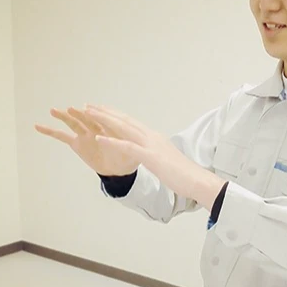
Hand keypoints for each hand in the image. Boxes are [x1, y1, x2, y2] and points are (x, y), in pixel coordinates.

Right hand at [35, 106, 140, 176]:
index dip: (95, 115)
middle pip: (86, 118)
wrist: (119, 169)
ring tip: (53, 110)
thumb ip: (127, 147)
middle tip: (71, 109)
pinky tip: (39, 126)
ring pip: (73, 123)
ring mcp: (85, 134)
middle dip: (79, 113)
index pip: (102, 119)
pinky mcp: (77, 143)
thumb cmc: (127, 158)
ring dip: (64, 116)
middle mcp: (95, 128)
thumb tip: (128, 142)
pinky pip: (62, 136)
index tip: (87, 109)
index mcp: (110, 128)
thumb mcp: (132, 153)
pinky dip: (50, 131)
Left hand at [84, 104, 225, 209]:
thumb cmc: (184, 174)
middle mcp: (151, 137)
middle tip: (89, 105)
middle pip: (124, 120)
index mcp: (155, 137)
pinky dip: (112, 141)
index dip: (115, 115)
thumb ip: (155, 153)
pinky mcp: (151, 157)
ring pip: (123, 128)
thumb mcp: (165, 160)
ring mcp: (151, 145)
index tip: (102, 110)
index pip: (131, 122)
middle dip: (105, 112)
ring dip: (104, 119)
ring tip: (88, 113)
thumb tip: (150, 153)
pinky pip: (127, 147)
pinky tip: (98, 138)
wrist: (198, 180)